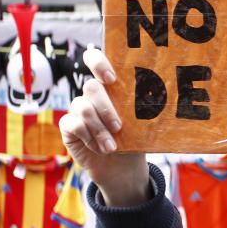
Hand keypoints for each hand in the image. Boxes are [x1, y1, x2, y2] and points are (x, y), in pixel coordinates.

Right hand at [59, 48, 149, 205]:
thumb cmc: (135, 139)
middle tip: (119, 127)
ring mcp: (78, 108)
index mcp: (111, 85)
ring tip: (112, 147)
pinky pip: (73, 125)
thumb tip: (158, 99)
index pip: (97, 60)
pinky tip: (101, 148)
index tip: (111, 79)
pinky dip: (89, 138)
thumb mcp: (142, 123)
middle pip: (91, 87)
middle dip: (106, 108)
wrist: (123, 167)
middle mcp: (93, 93)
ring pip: (82, 108)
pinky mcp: (68, 126)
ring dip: (99, 129)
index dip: (99, 63)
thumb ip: (141, 108)